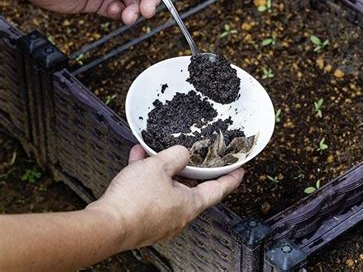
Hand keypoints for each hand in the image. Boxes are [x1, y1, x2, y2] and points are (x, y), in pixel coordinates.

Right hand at [87, 145, 244, 249]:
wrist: (106, 225)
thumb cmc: (134, 202)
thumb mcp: (160, 166)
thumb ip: (176, 155)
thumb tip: (183, 153)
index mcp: (190, 204)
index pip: (219, 189)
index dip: (231, 178)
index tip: (240, 171)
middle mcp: (179, 215)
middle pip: (191, 188)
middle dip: (187, 169)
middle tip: (189, 156)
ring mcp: (162, 220)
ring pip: (167, 188)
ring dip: (162, 170)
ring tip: (152, 153)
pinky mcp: (144, 220)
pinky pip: (150, 194)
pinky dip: (146, 179)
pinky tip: (137, 162)